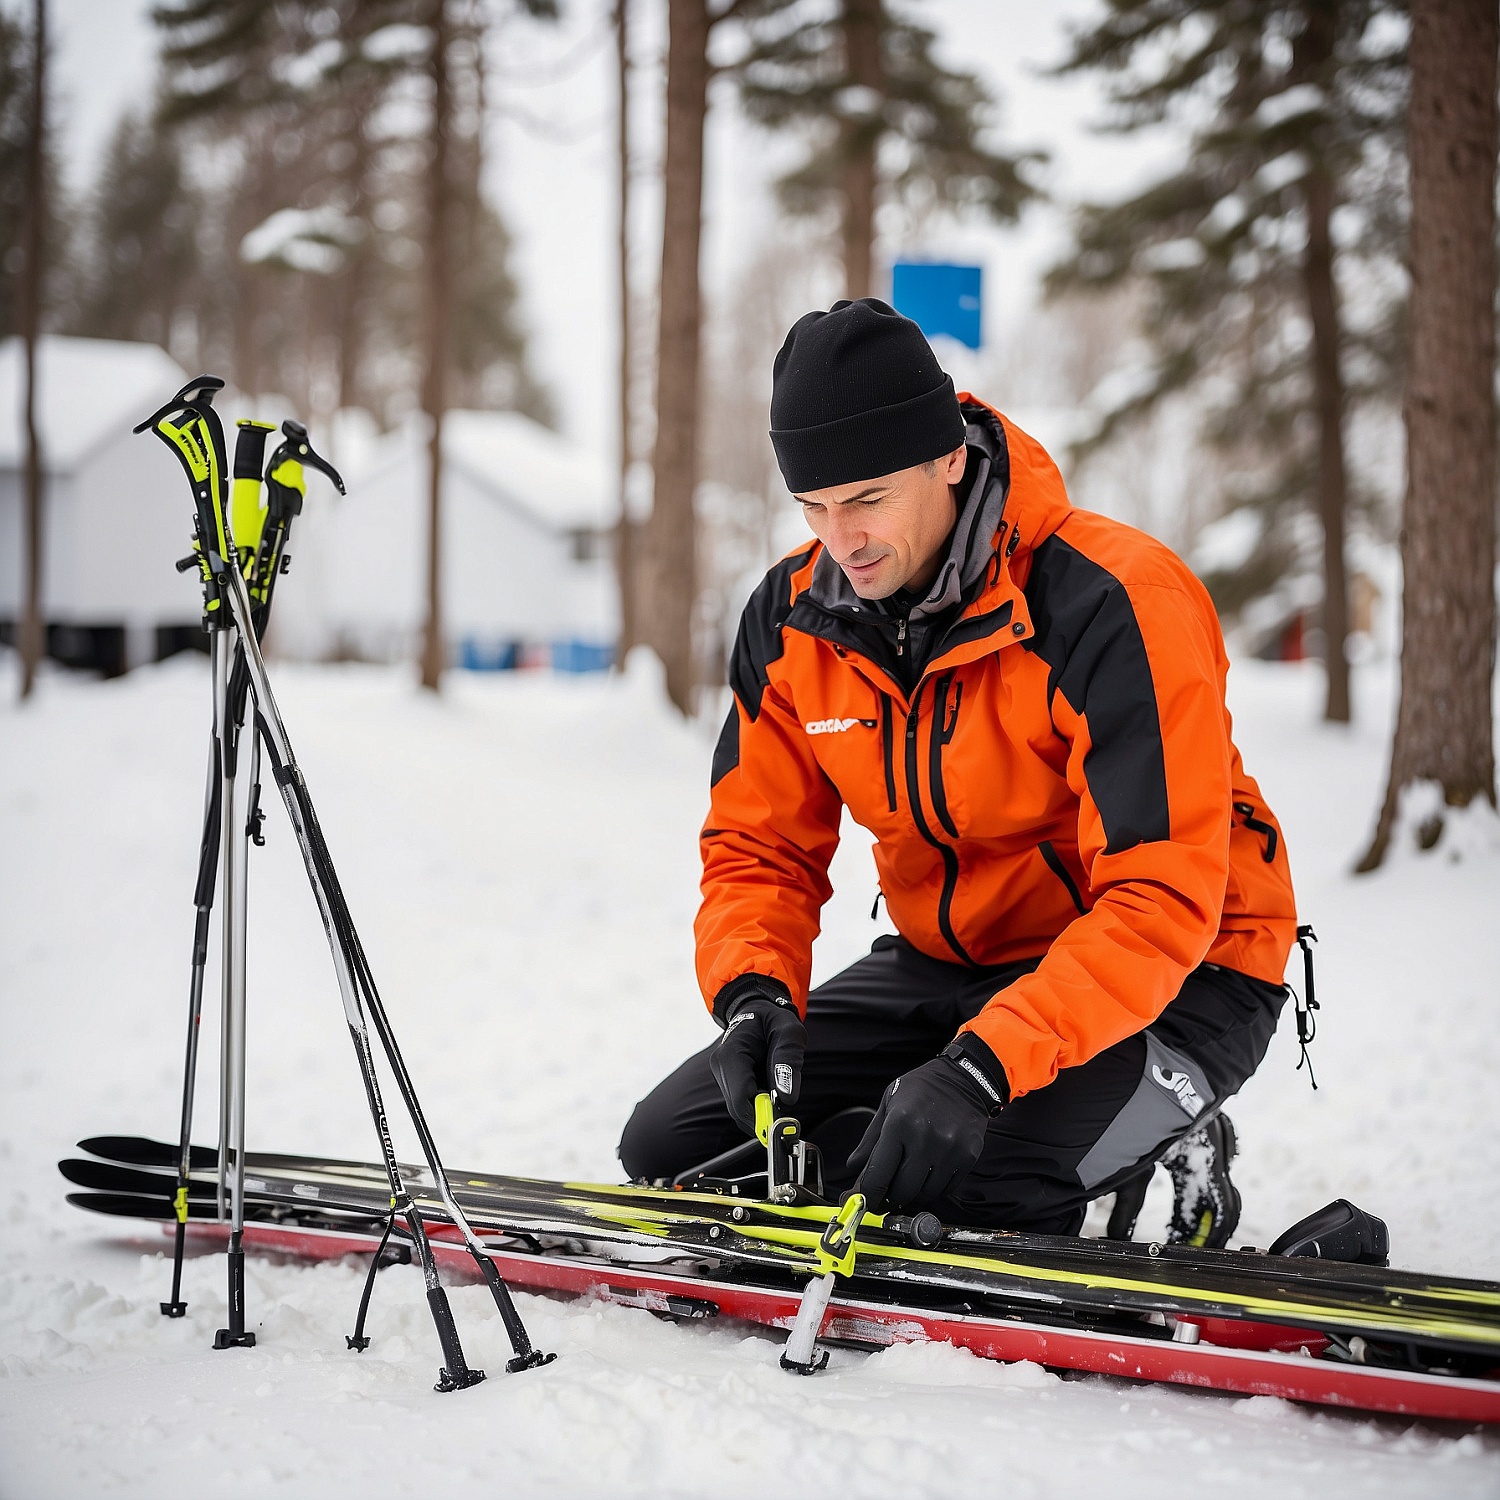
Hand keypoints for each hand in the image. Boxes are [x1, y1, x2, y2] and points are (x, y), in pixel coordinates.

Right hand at [710, 992, 806, 1135]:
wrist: (757, 1009)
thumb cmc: (774, 1019)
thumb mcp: (789, 1032)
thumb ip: (788, 1061)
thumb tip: (786, 1099)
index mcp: (731, 1054)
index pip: (741, 1099)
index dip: (763, 1115)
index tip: (785, 1118)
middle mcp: (720, 1068)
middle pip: (738, 1110)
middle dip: (764, 1115)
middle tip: (787, 1110)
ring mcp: (721, 1076)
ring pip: (740, 1110)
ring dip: (762, 1111)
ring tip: (779, 1092)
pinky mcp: (727, 1082)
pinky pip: (742, 1104)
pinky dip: (758, 1106)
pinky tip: (770, 1090)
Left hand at [846, 1041, 1005, 1210]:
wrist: (962, 1078)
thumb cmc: (922, 1089)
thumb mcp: (888, 1103)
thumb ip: (870, 1139)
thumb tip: (854, 1166)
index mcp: (900, 1122)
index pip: (879, 1174)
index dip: (869, 1194)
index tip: (865, 1201)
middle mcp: (925, 1138)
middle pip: (902, 1190)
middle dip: (890, 1199)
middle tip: (884, 1199)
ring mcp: (949, 1149)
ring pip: (925, 1194)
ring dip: (912, 1198)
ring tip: (906, 1187)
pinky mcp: (968, 1156)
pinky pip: (947, 1189)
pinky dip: (934, 1191)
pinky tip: (926, 1180)